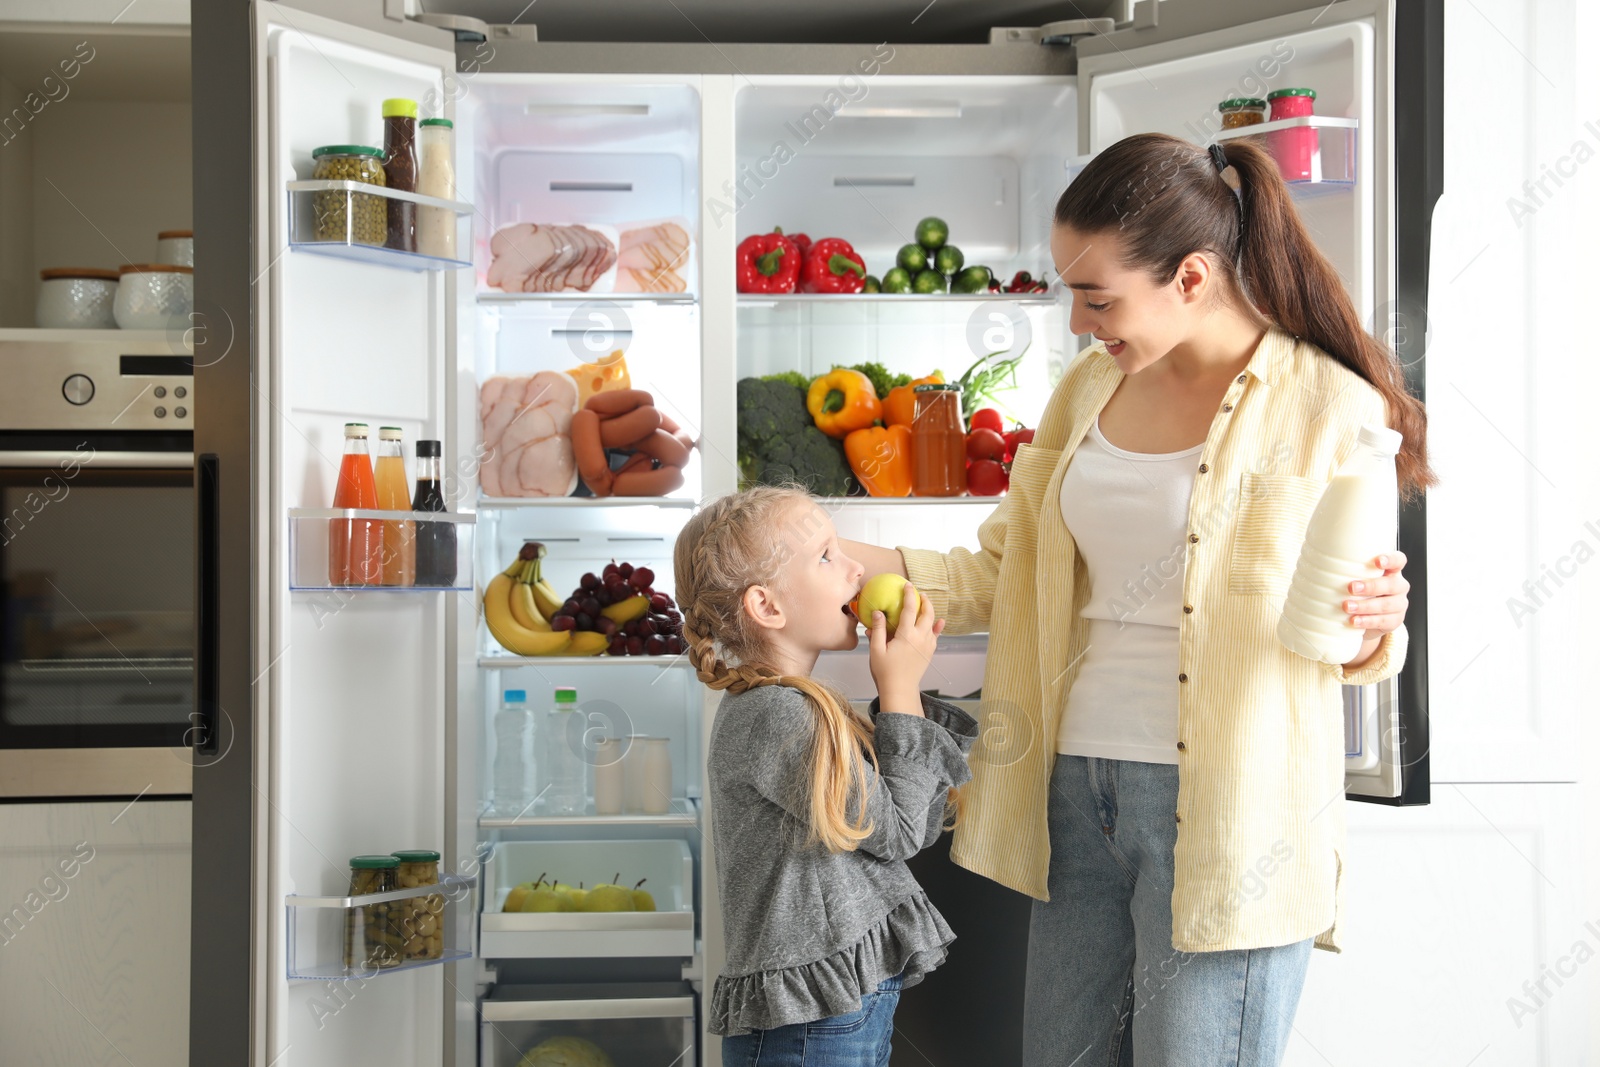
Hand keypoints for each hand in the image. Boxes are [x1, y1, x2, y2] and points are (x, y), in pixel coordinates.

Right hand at [868, 581, 944, 714]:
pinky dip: (937, 627)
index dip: (909, 595)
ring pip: (932, 623)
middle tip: (918, 593)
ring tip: (925, 603)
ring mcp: (927, 645)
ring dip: (930, 611)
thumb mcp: (876, 649)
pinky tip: (939, 622)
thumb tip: (878, 612)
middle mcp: (920, 638)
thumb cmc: (885, 671)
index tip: (907, 585)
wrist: (900, 690)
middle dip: (924, 600)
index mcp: (906, 635)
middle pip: (927, 613)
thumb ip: (878, 629)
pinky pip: (935, 636)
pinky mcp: (929, 653)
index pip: (910, 609)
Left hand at [1343, 550, 1409, 633]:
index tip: (1377, 561)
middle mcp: (1398, 586)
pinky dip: (1367, 621)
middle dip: (1371, 586)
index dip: (1390, 559)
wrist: (1366, 620)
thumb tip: (1316, 563)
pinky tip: (1354, 621)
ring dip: (1365, 606)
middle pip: (1392, 584)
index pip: (1398, 560)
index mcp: (1391, 571)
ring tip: (1347, 607)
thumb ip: (1347, 571)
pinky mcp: (1395, 621)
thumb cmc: (1358, 593)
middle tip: (1351, 587)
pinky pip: (1383, 621)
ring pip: (1387, 604)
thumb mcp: (1356, 579)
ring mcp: (1399, 604)